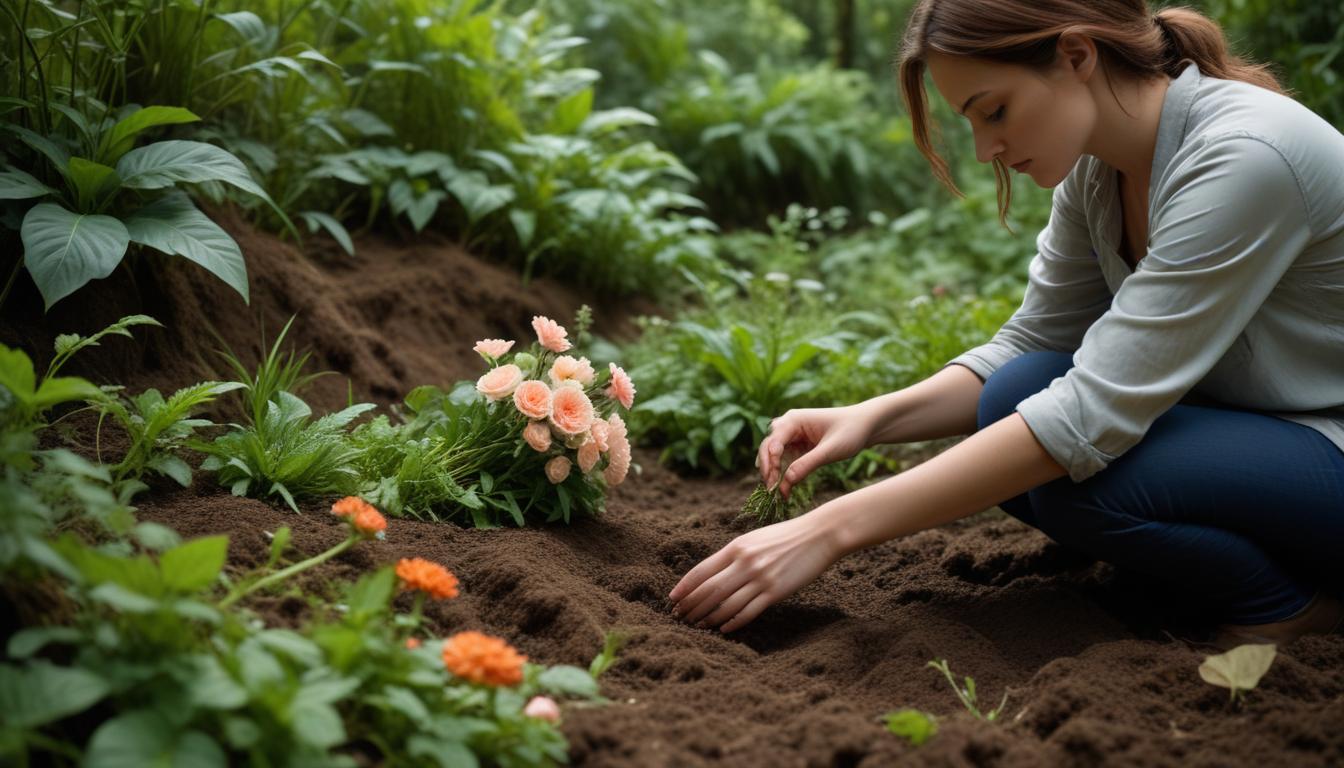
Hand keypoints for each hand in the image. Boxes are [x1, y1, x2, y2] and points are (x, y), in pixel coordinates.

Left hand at [668, 512, 843, 632]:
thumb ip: (734, 555)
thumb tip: (712, 574)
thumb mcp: (754, 539)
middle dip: (691, 606)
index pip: (701, 570)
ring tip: (696, 625)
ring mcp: (760, 578)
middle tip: (679, 617)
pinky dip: (732, 622)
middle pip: (709, 590)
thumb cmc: (786, 536)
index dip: (684, 587)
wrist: (819, 535)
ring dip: (708, 617)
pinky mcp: (775, 591)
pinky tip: (722, 629)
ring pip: (725, 604)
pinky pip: (748, 612)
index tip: (672, 599)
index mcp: (736, 547)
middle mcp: (745, 562)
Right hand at [757, 404, 872, 498]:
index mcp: (793, 420)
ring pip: (773, 455)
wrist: (865, 425)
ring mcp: (792, 436)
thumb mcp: (831, 450)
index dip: (770, 462)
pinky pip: (784, 460)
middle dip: (768, 469)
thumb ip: (808, 464)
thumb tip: (786, 481)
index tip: (773, 482)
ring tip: (775, 492)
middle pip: (767, 448)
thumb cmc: (850, 432)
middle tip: (771, 490)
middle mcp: (788, 425)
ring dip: (773, 473)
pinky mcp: (798, 446)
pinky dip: (783, 474)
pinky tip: (785, 489)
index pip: (773, 442)